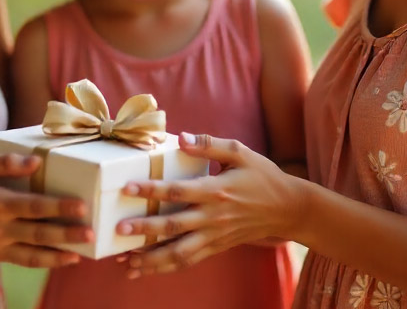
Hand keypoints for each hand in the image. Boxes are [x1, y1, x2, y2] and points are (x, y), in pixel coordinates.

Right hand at [0, 152, 93, 267]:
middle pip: (39, 232)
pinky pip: (23, 261)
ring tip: (81, 253)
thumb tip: (36, 162)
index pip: (34, 206)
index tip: (81, 206)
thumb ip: (5, 163)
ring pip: (33, 253)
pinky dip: (43, 262)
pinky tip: (61, 259)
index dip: (59, 207)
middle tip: (91, 231)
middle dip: (67, 233)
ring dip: (59, 254)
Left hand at [117, 132, 300, 276]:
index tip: (128, 188)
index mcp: (216, 190)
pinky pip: (189, 261)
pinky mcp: (216, 247)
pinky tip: (146, 269)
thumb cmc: (262, 176)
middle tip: (119, 228)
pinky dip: (166, 267)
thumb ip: (209, 143)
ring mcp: (214, 235)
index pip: (178, 192)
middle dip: (144, 229)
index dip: (152, 190)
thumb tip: (181, 137)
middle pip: (173, 226)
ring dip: (151, 258)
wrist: (287, 208)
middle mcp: (212, 217)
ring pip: (179, 252)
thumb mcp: (240, 151)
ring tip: (125, 260)